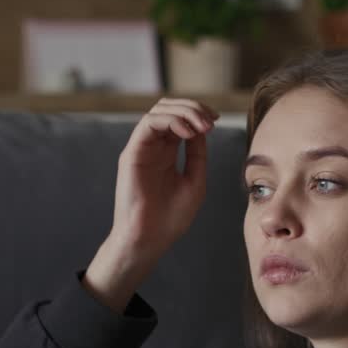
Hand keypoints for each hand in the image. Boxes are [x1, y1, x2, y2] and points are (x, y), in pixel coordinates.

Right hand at [110, 98, 217, 259]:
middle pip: (169, 109)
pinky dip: (170, 121)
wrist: (150, 240)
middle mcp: (152, 147)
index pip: (179, 120)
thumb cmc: (169, 218)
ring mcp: (141, 149)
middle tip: (211, 119)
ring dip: (184, 112)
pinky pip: (148, 123)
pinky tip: (188, 133)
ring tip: (202, 125)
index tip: (215, 119)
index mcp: (166, 153)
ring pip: (158, 111)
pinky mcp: (131, 153)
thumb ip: (197, 155)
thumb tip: (202, 129)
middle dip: (193, 108)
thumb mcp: (194, 181)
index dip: (198, 114)